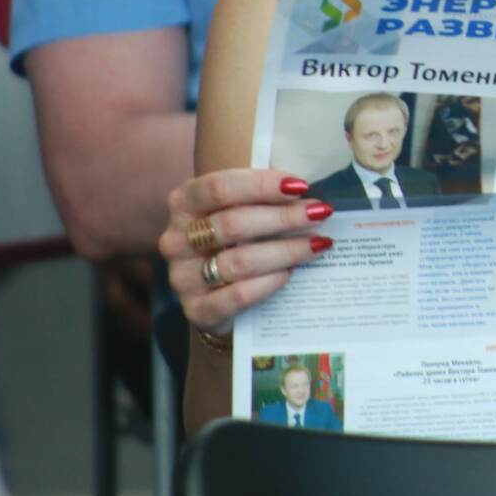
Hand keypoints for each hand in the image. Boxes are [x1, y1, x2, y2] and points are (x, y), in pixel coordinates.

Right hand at [159, 168, 332, 337]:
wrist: (218, 296)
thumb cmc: (236, 240)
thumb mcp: (239, 209)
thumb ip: (261, 195)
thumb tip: (307, 188)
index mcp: (184, 203)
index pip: (220, 188)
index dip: (263, 185)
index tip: (301, 186)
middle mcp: (176, 239)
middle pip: (233, 224)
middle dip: (284, 217)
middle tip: (320, 213)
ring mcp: (183, 277)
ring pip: (240, 261)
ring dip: (286, 250)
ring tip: (318, 243)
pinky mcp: (197, 310)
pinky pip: (240, 294)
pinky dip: (271, 282)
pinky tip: (293, 272)